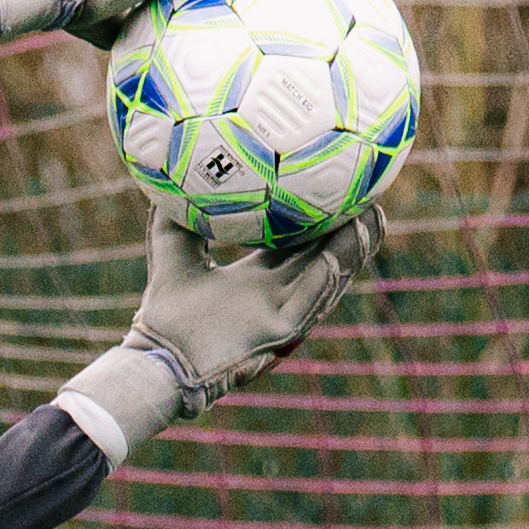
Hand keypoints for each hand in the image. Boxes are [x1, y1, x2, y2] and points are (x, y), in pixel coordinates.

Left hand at [52, 207, 385, 463]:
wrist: (156, 359)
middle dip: (352, 231)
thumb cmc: (163, 313)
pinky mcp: (281, 335)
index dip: (320, 220)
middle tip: (372, 194)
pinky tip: (342, 249)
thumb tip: (174, 169)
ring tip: (372, 217)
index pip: (299, 246)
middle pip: (324, 258)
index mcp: (257, 281)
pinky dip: (328, 274)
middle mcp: (276, 297)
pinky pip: (311, 300)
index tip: (337, 188)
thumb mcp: (172, 248)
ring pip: (328, 277)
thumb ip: (176, 212)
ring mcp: (282, 316)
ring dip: (352, 250)